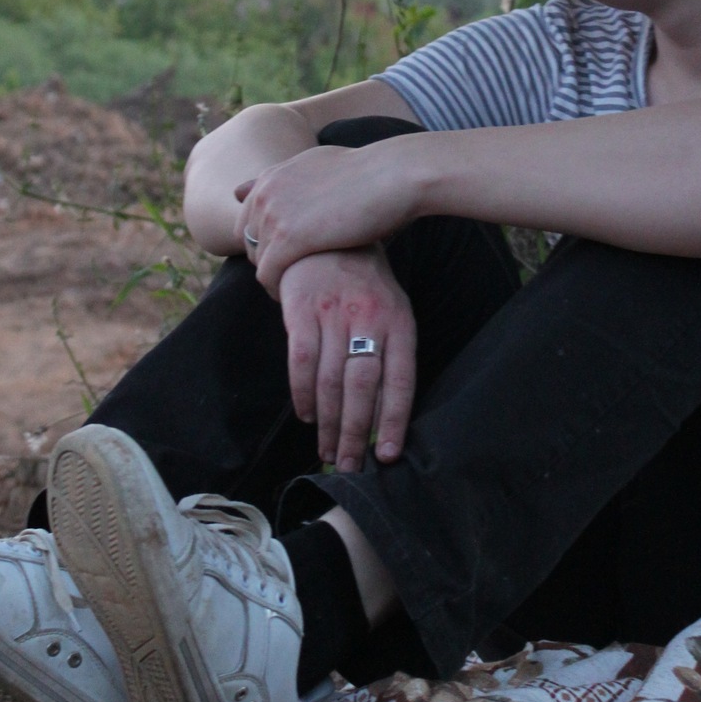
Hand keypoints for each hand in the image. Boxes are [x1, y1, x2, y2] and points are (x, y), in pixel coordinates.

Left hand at [235, 143, 419, 293]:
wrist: (393, 176)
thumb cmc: (369, 173)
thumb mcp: (320, 163)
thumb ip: (287, 176)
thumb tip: (246, 189)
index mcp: (272, 176)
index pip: (248, 218)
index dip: (266, 241)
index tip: (288, 257)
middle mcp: (266, 193)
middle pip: (249, 240)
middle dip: (268, 258)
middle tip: (294, 276)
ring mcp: (274, 216)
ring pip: (257, 260)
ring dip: (275, 277)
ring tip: (299, 290)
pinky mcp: (288, 240)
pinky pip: (267, 274)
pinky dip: (277, 289)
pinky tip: (299, 297)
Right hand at [278, 248, 416, 470]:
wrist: (327, 234)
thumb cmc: (366, 286)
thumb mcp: (393, 311)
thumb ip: (391, 356)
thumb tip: (387, 417)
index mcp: (399, 321)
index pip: (400, 381)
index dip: (393, 421)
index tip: (386, 457)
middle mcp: (368, 317)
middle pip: (362, 387)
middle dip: (355, 433)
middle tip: (350, 466)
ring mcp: (333, 312)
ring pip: (330, 381)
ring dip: (328, 423)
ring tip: (328, 452)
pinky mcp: (300, 309)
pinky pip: (300, 361)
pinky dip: (302, 395)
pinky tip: (306, 417)